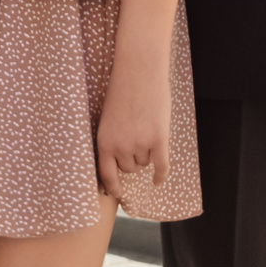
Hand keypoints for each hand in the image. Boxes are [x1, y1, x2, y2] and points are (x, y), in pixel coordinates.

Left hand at [96, 57, 172, 195]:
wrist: (138, 72)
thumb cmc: (121, 91)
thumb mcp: (108, 117)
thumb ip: (113, 138)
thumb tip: (120, 160)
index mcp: (103, 141)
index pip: (106, 174)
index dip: (111, 187)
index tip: (114, 194)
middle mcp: (120, 147)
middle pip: (128, 168)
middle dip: (132, 158)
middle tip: (134, 138)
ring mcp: (140, 144)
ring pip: (144, 163)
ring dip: (146, 153)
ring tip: (144, 128)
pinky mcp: (159, 139)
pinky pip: (161, 165)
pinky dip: (160, 175)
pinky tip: (157, 181)